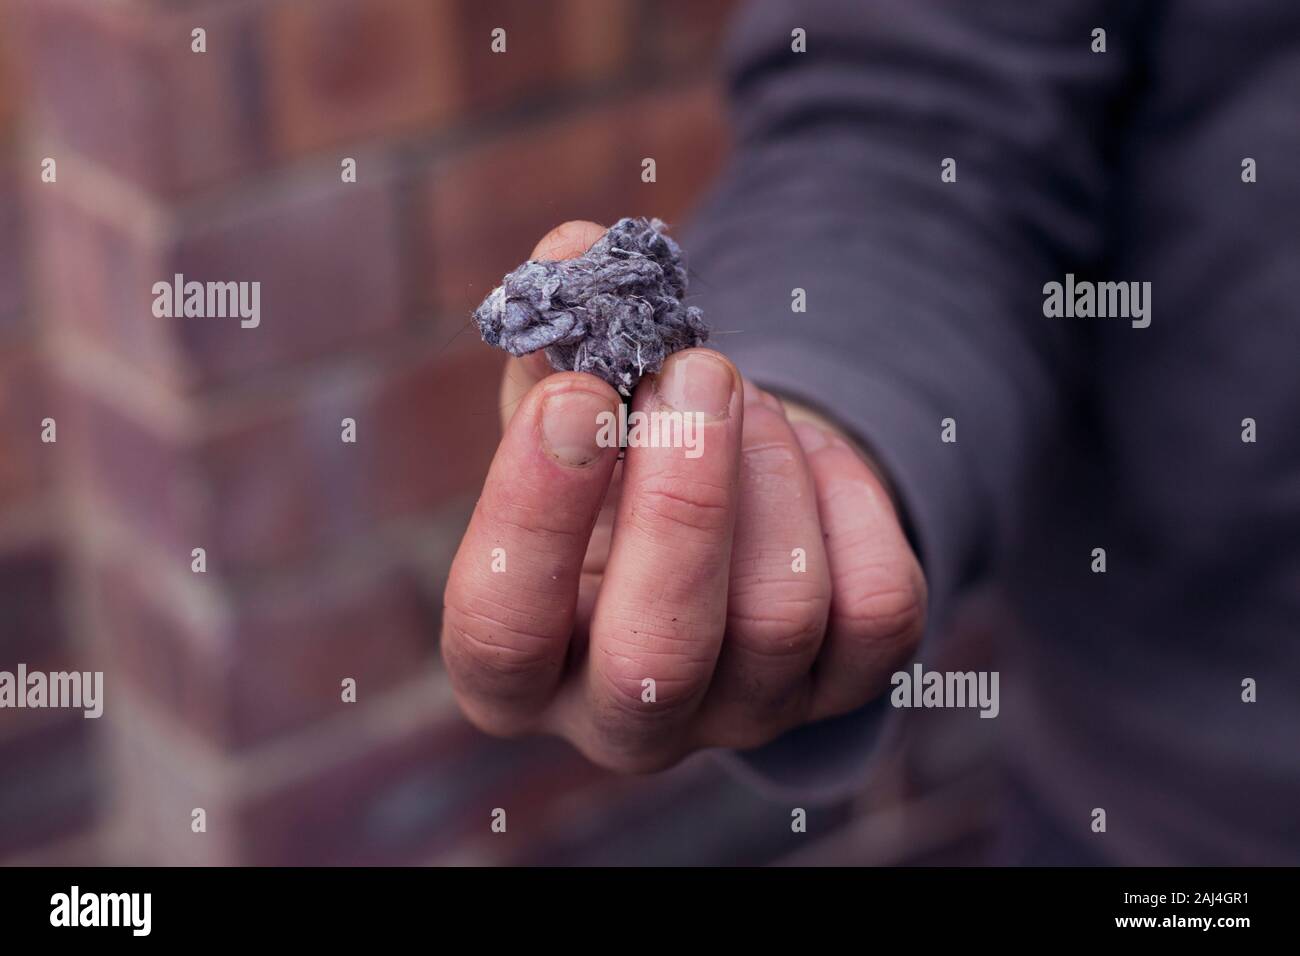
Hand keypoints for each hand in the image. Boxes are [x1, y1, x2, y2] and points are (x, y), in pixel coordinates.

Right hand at [442, 221, 926, 771]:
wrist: (717, 511)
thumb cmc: (612, 465)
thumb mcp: (566, 412)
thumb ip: (555, 339)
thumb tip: (574, 254)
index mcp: (520, 662)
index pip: (501, 632)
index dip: (533, 516)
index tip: (576, 394)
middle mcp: (626, 715)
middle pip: (657, 657)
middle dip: (682, 501)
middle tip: (695, 373)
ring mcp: (742, 711)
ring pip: (780, 614)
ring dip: (766, 466)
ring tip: (733, 391)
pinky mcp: (840, 685)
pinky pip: (874, 602)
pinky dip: (846, 495)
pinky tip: (803, 453)